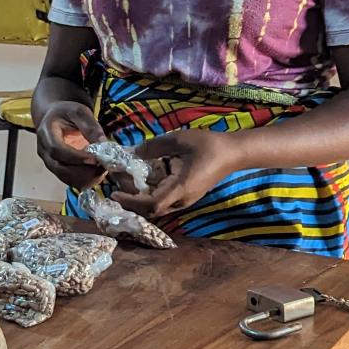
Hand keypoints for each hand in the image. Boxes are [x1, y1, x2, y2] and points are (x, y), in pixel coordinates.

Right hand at [35, 100, 105, 188]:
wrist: (54, 118)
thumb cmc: (65, 113)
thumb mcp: (79, 112)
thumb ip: (90, 126)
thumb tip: (103, 143)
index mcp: (46, 133)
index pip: (57, 150)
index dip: (76, 157)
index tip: (95, 159)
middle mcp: (44, 151)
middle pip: (60, 169)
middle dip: (84, 171)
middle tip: (103, 166)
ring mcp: (49, 163)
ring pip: (66, 178)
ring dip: (86, 178)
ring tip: (102, 168)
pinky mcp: (58, 170)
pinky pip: (70, 181)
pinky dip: (85, 180)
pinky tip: (97, 171)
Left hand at [114, 129, 238, 220]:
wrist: (233, 153)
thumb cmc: (209, 145)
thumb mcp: (179, 139)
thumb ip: (155, 146)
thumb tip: (134, 152)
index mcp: (181, 188)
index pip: (152, 204)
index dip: (131, 201)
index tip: (115, 192)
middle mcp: (182, 200)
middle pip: (151, 209)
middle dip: (130, 199)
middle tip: (116, 182)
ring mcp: (185, 200)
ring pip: (156, 207)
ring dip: (139, 198)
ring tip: (124, 181)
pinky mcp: (186, 196)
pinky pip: (163, 200)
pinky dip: (149, 193)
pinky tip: (142, 179)